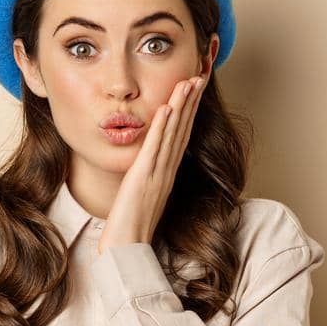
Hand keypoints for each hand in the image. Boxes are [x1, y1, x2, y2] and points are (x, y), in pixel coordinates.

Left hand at [97, 73, 207, 252]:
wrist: (127, 250)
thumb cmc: (131, 229)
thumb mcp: (142, 199)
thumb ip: (147, 182)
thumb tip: (146, 172)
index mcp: (166, 175)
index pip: (181, 137)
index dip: (189, 112)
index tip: (194, 90)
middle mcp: (166, 172)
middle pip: (183, 130)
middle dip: (192, 101)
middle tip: (199, 75)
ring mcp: (157, 175)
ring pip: (173, 135)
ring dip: (181, 106)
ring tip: (188, 82)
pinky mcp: (143, 179)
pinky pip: (155, 148)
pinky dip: (162, 127)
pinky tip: (166, 108)